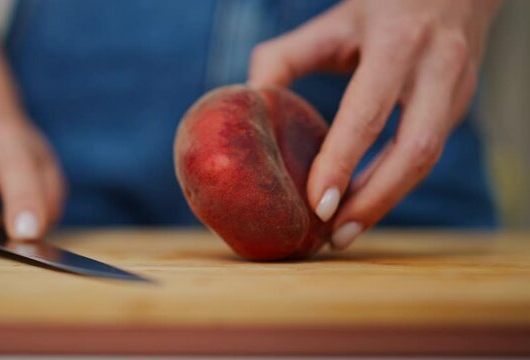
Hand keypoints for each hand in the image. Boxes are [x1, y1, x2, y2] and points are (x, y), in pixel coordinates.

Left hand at [248, 0, 500, 248]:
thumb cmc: (379, 6)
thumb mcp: (331, 22)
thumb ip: (284, 58)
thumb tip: (250, 104)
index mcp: (397, 41)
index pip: (370, 114)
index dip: (343, 163)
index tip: (317, 207)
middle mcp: (438, 66)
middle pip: (414, 151)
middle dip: (374, 201)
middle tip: (333, 235)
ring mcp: (457, 88)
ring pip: (427, 160)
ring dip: (385, 201)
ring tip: (344, 231)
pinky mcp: (460, 105)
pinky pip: (427, 154)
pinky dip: (393, 182)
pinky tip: (363, 200)